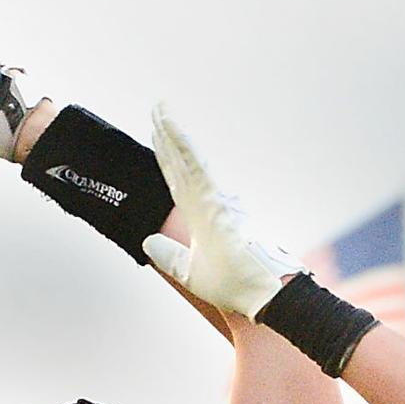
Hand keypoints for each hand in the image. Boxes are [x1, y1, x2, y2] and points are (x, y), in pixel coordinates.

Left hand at [142, 105, 304, 316]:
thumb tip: (146, 240)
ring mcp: (210, 201)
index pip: (178, 181)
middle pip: (179, 165)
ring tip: (159, 109)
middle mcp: (206, 204)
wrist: (258, 294)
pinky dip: (182, 148)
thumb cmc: (233, 285)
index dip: (166, 158)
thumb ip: (168, 255)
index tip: (157, 135)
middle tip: (157, 108)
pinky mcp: (215, 203)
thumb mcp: (188, 272)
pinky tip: (171, 127)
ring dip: (171, 133)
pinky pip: (194, 169)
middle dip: (166, 138)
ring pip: (185, 161)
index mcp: (200, 218)